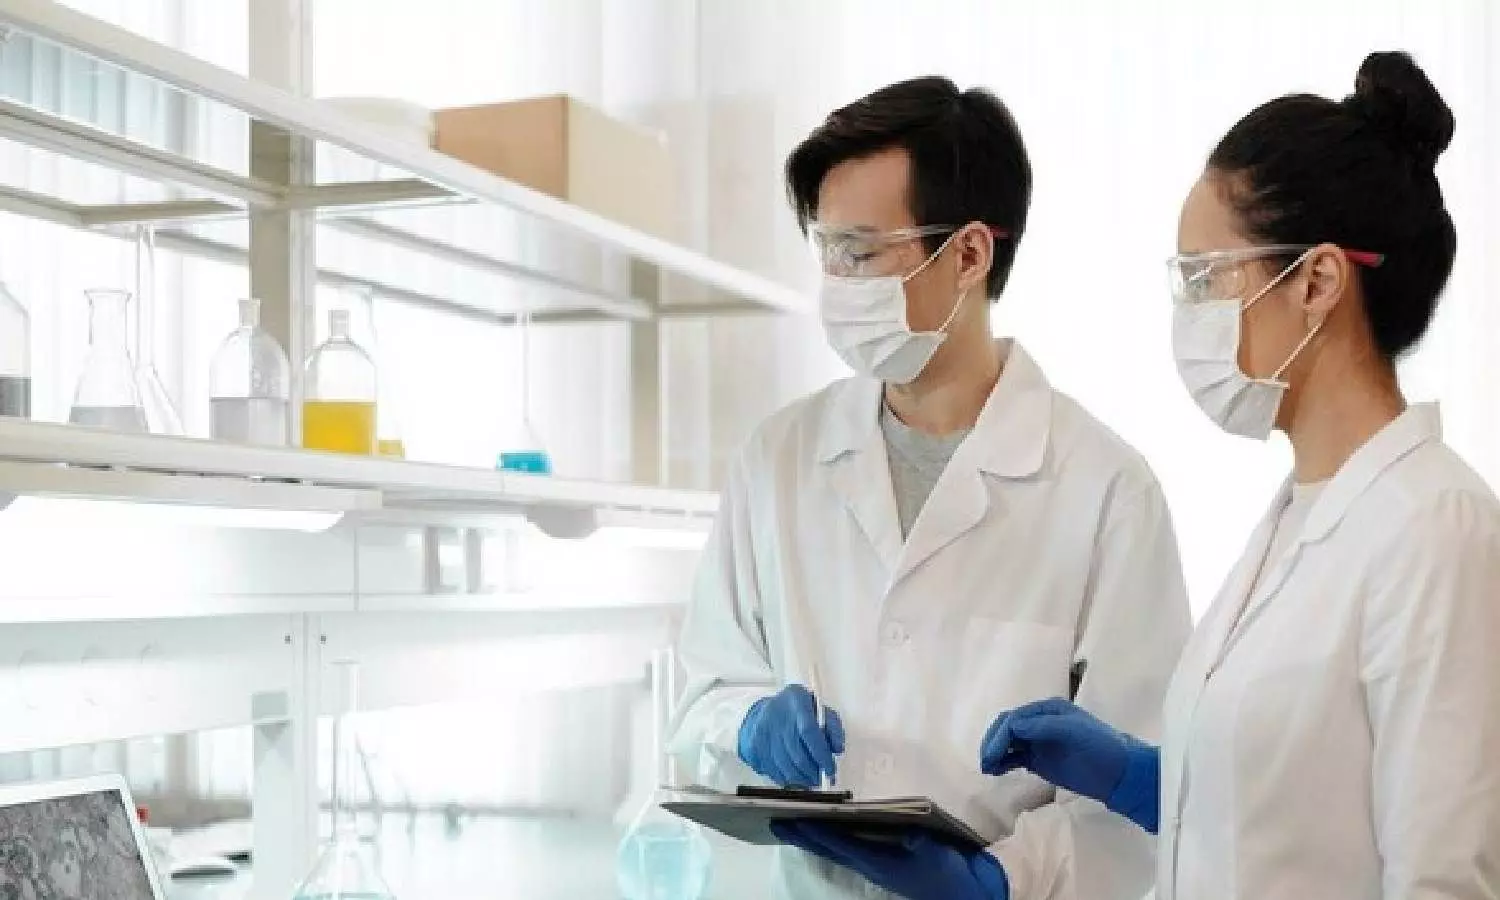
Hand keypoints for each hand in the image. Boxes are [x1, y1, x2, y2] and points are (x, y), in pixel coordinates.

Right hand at [737, 684, 844, 786]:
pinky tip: (795, 777)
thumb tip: (837, 748)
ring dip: (802, 779)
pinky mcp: (755, 746)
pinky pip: (773, 770)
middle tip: (822, 779)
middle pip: (797, 753)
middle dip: (813, 772)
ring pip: (785, 766)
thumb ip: (833, 727)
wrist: (768, 710)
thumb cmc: (798, 711)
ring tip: (811, 781)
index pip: (809, 731)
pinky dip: (787, 779)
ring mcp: (763, 732)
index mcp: (796, 701)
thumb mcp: (820, 709)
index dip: (821, 754)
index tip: (829, 768)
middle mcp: (777, 716)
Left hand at [772, 822, 1008, 899]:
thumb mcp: (937, 855)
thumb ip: (922, 845)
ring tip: (792, 823)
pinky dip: (832, 839)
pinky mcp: (882, 864)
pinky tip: (825, 829)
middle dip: (803, 835)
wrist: (964, 892)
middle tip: (776, 822)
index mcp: (880, 863)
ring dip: (814, 837)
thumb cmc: (948, 872)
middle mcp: (871, 866)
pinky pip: (849, 850)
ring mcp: (875, 866)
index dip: (816, 832)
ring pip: (836, 850)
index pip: (840, 845)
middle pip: (829, 848)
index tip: (792, 821)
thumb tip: (909, 837)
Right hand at [979, 697, 1142, 803]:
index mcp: (1047, 710)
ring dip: (995, 752)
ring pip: (1007, 743)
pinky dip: (1003, 762)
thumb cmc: (1100, 746)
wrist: (1120, 773)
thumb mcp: (1073, 731)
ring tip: (987, 768)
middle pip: (1007, 729)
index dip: (1000, 735)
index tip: (992, 754)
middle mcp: (1039, 723)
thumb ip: (1042, 726)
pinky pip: (1015, 758)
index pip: (1014, 719)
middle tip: (985, 762)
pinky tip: (996, 770)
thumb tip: (1012, 726)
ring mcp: (1038, 742)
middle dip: (993, 743)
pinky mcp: (1039, 760)